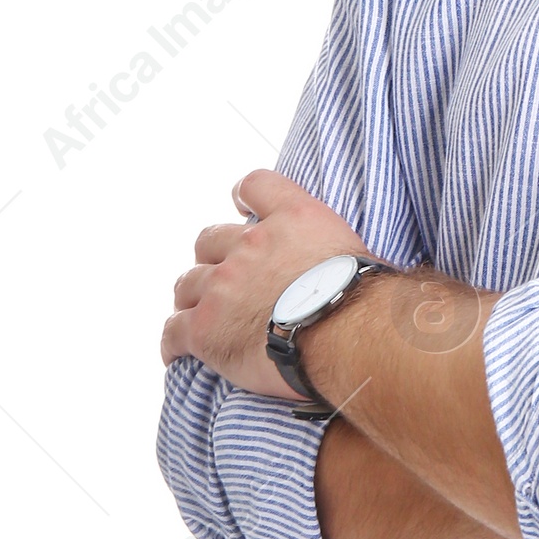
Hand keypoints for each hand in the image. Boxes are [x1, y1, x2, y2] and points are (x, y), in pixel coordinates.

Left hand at [160, 169, 373, 398]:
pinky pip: (173, 332)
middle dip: (212, 259)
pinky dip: (173, 342)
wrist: (349, 337)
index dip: (244, 196)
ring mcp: (223, 285)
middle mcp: (251, 244)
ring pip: (187, 284)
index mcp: (293, 218)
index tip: (241, 207)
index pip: (256, 185)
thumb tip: (338, 268)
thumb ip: (327, 248)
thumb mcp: (354, 253)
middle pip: (209, 240)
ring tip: (199, 317)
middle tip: (223, 281)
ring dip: (192, 299)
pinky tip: (177, 353)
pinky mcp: (205, 328)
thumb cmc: (365, 303)